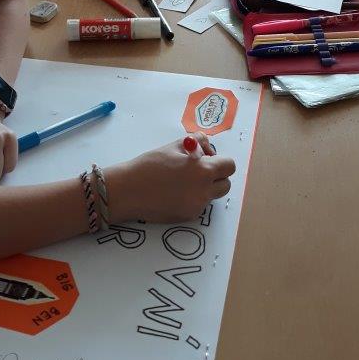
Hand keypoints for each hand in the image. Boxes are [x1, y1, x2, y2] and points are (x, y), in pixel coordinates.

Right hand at [107, 135, 235, 222]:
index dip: (220, 160)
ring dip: (206, 188)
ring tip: (184, 181)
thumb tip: (207, 149)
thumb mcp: (175, 145)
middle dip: (216, 176)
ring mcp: (197, 206)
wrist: (129, 191)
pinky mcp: (188, 217)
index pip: (229, 166)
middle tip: (196, 170)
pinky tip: (174, 193)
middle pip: (226, 184)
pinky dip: (193, 198)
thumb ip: (197, 143)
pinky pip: (199, 205)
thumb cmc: (150, 164)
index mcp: (203, 170)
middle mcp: (204, 191)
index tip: (206, 158)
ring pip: (212, 196)